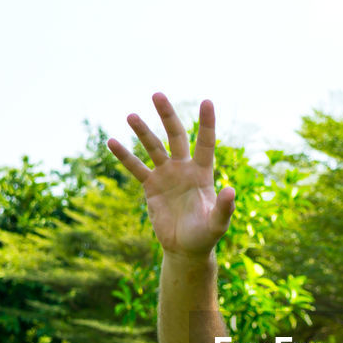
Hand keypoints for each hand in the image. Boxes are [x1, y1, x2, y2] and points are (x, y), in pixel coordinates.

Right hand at [107, 93, 234, 257]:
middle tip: (157, 95)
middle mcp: (184, 168)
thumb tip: (230, 190)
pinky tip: (111, 141)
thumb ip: (224, 207)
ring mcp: (166, 175)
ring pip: (153, 148)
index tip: (207, 101)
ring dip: (142, 132)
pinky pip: (136, 168)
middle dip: (167, 116)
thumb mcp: (217, 224)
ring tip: (131, 116)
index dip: (207, 123)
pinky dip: (124, 156)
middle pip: (175, 136)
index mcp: (203, 173)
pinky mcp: (150, 186)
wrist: (185, 248)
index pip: (206, 143)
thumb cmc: (205, 235)